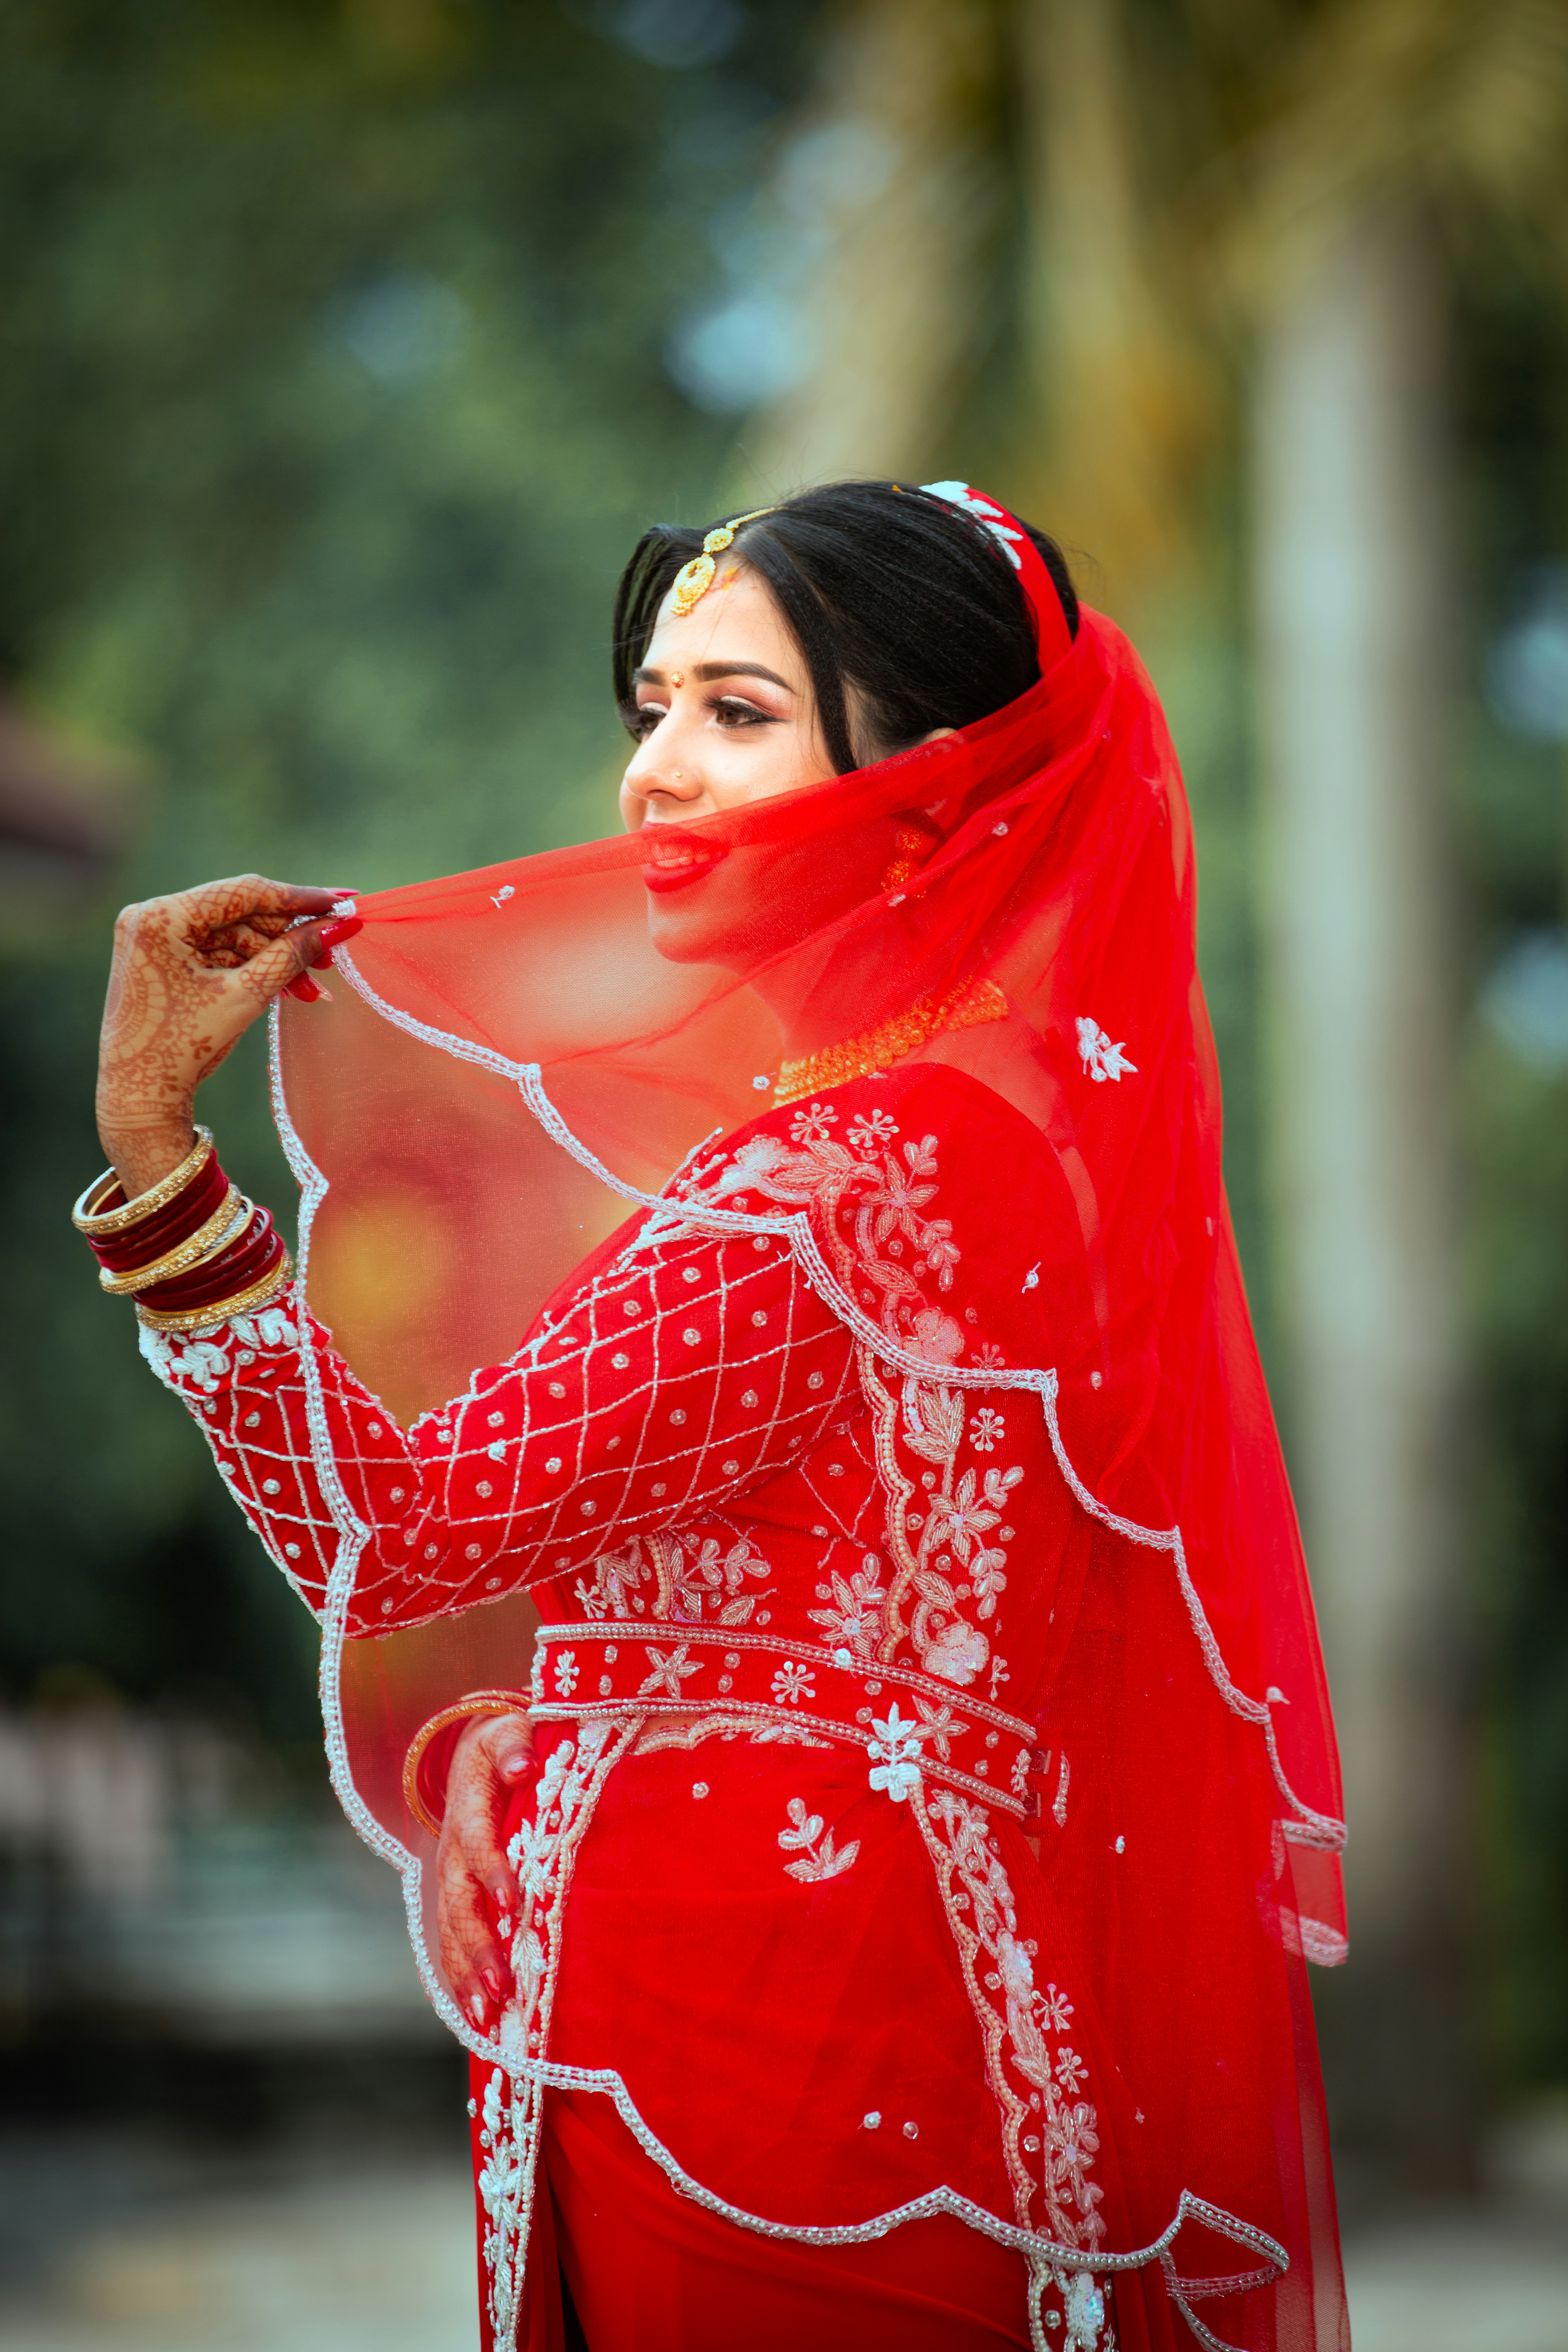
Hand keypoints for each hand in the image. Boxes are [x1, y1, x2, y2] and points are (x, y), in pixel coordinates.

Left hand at [96, 875, 358, 1196]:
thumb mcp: (244, 997)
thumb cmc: (183, 1048)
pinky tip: (290, 987)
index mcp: (161, 918)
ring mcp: (157, 937)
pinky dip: (254, 968)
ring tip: (313, 985)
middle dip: (289, 935)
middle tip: (334, 946)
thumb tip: (338, 925)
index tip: (343, 899)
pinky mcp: (166, 957)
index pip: (243, 892)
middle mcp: (154, 917)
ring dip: (276, 958)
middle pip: (241, 913)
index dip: (299, 897)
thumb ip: (292, 955)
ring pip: (236, 935)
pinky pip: (221, 952)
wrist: (139, 1097)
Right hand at [436, 1710, 534, 2031]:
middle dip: (477, 1947)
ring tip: (485, 2016)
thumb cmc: (504, 1746)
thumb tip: (523, 1763)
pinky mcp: (451, 1899)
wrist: (471, 1758)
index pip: (478, 1842)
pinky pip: (447, 1942)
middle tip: (501, 1987)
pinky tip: (468, 2018)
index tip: (512, 1905)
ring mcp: (447, 1880)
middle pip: (458, 1904)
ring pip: (449, 1932)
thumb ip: (516, 1744)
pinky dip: (455, 1980)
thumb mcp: (509, 1732)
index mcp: (469, 1810)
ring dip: (465, 1975)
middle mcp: (451, 1852)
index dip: (492, 1872)